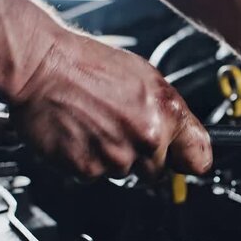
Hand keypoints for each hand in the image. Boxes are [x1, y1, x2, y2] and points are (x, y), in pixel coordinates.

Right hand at [8, 30, 211, 180]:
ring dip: (114, 157)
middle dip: (144, 157)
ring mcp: (118, 157)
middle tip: (121, 130)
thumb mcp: (146, 77)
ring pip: (126, 173)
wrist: (41, 67)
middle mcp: (148, 138)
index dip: (190, 160)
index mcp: (168, 113)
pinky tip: (81, 135)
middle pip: (159, 171)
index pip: (199, 159)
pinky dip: (88, 161)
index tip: (185, 161)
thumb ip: (168, 112)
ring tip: (97, 126)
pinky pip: (96, 176)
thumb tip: (183, 135)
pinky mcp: (88, 169)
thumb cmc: (88, 65)